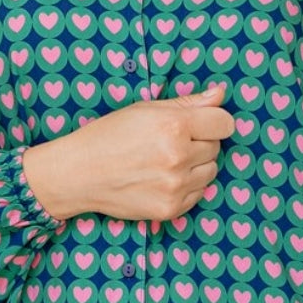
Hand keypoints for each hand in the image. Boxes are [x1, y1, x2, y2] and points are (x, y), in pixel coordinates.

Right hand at [22, 82, 235, 220]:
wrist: (78, 174)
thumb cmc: (109, 136)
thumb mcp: (145, 109)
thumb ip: (187, 102)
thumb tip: (220, 94)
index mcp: (174, 126)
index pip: (224, 123)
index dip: (213, 121)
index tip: (201, 123)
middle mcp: (178, 157)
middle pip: (215, 147)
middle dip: (199, 143)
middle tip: (169, 143)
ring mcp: (175, 186)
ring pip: (210, 172)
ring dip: (195, 166)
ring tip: (165, 161)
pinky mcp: (171, 208)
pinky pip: (198, 194)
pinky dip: (186, 187)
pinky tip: (161, 179)